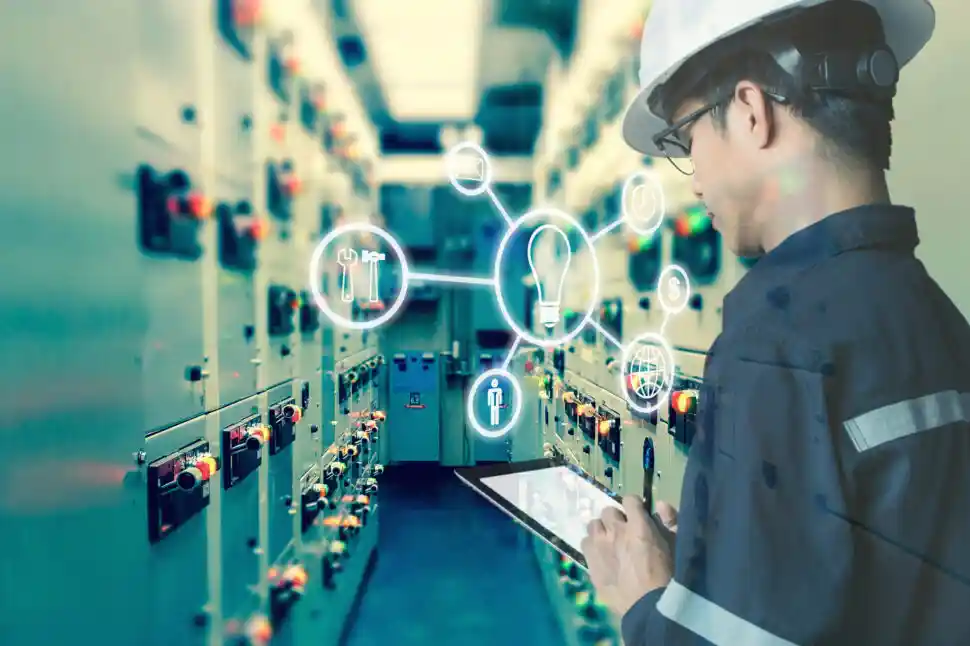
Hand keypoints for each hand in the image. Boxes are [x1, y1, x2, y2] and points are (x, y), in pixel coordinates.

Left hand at [580, 496, 674, 617]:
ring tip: (610, 543)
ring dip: (602, 531)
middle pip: (608, 511)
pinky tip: (601, 556)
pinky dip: (592, 546)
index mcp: (639, 526)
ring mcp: (600, 547)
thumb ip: (670, 523)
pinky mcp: (590, 563)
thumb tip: (661, 505)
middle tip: (624, 533)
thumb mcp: (677, 548)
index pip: (630, 500)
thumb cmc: (670, 579)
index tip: (639, 515)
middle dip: (617, 519)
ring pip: (593, 525)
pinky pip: (585, 543)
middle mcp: (616, 531)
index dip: (635, 506)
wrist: (651, 610)